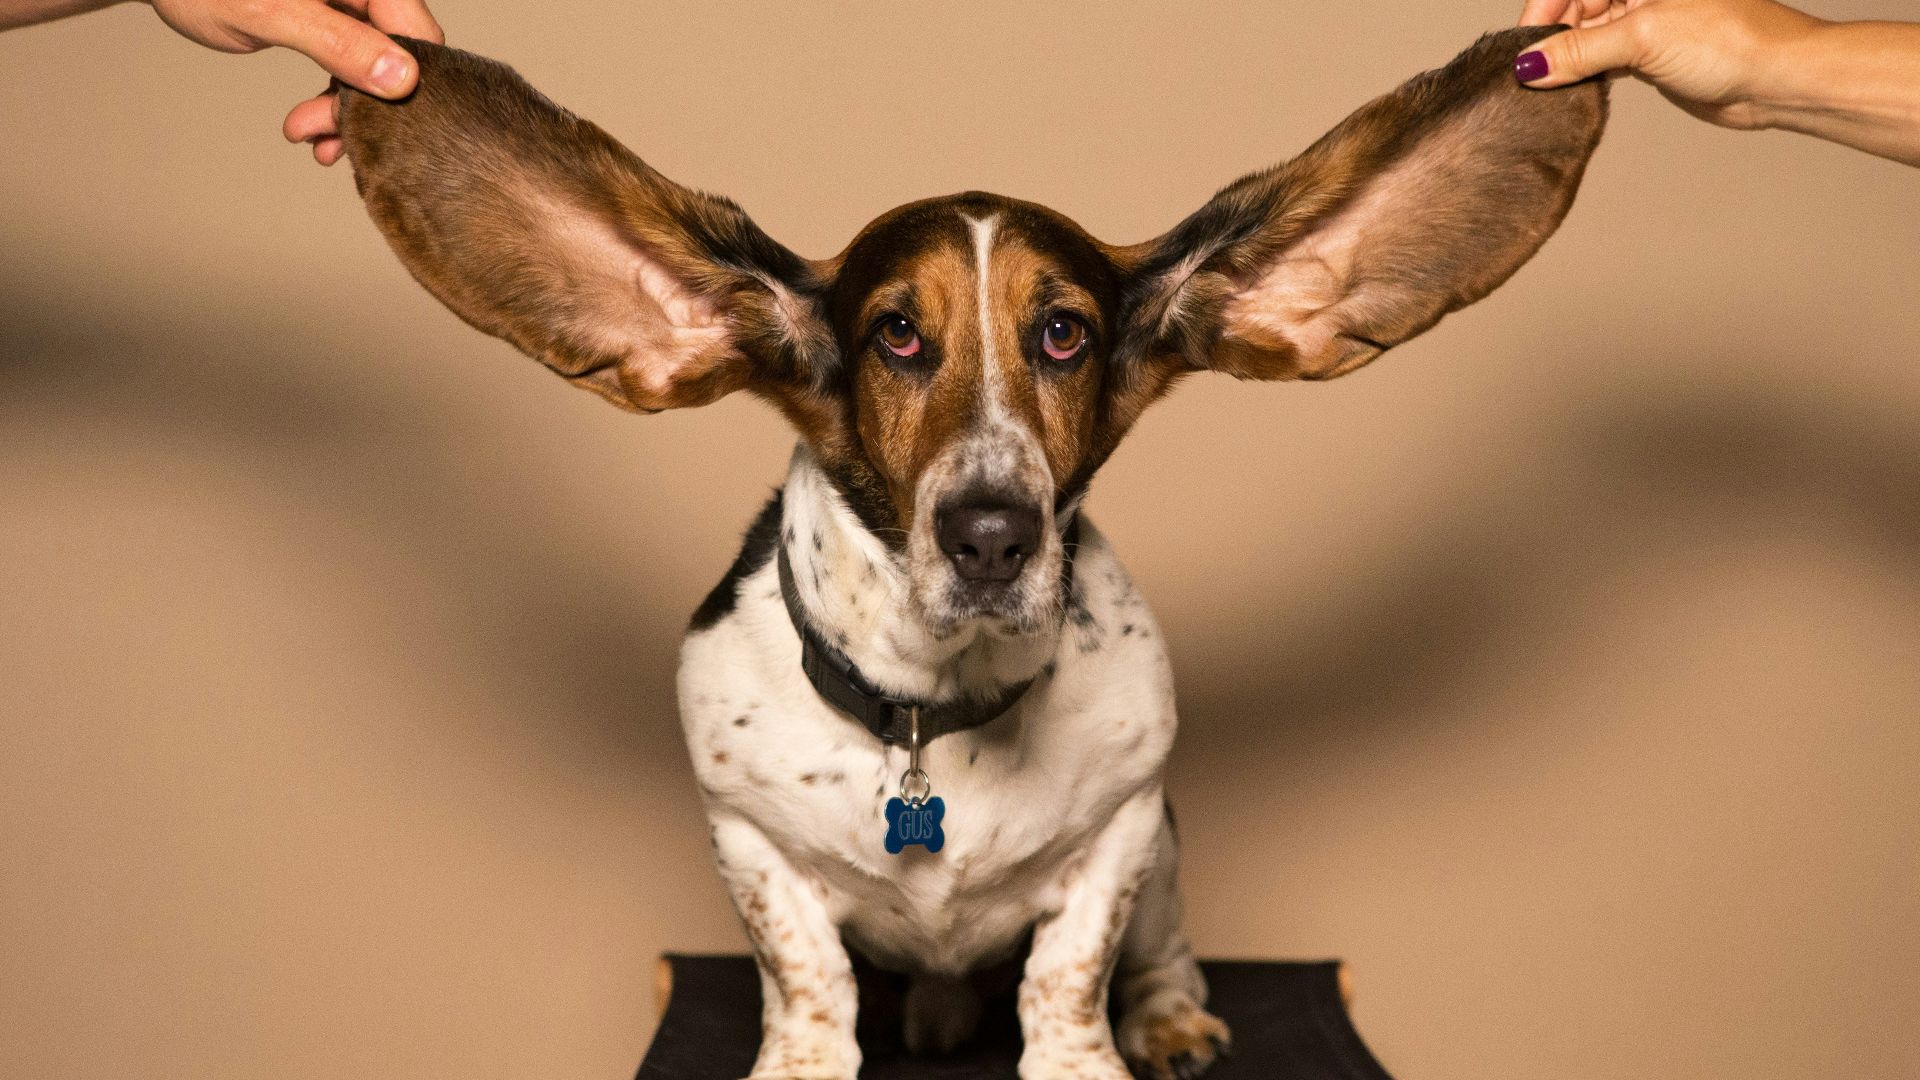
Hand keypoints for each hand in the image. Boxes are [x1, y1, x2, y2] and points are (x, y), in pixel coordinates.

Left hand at [141, 0, 442, 164]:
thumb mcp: (273, 13)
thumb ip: (339, 43)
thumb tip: (402, 79)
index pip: (416, 29)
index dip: (411, 79)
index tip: (385, 123)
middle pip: (396, 54)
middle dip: (369, 105)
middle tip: (330, 137)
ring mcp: (344, 8)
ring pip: (371, 69)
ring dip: (346, 111)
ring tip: (310, 136)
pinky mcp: (327, 27)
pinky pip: (346, 69)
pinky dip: (330, 102)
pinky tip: (309, 127)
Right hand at [1513, 0, 1819, 128]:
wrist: (1778, 79)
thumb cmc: (1731, 40)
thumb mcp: (1642, 39)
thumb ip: (1579, 51)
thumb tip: (1529, 65)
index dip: (1542, 11)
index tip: (1521, 48)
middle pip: (1576, 9)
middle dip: (1552, 39)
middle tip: (1532, 76)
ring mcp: (1645, 22)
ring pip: (1587, 37)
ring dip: (1567, 62)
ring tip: (1548, 88)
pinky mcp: (1650, 55)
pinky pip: (1602, 60)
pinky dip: (1585, 75)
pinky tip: (1571, 92)